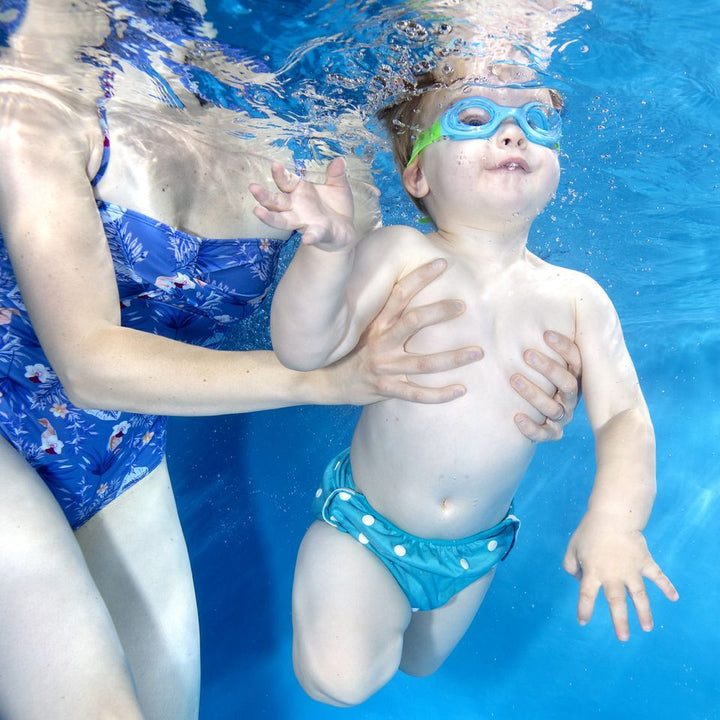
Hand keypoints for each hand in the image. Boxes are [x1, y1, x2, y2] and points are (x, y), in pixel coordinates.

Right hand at [249, 158, 358, 250]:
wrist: (344, 230)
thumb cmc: (335, 205)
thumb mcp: (338, 186)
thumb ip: (336, 175)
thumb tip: (339, 160)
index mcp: (299, 190)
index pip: (286, 181)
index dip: (280, 174)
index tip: (275, 165)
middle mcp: (296, 207)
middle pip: (276, 201)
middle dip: (264, 195)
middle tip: (253, 187)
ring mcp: (304, 221)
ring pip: (282, 220)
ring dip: (270, 218)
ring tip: (258, 212)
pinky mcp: (317, 234)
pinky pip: (312, 235)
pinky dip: (310, 236)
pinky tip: (307, 238)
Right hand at [330, 258, 482, 403]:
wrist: (325, 382)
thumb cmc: (352, 351)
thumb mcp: (364, 328)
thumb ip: (386, 313)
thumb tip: (410, 286)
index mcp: (377, 324)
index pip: (399, 294)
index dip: (419, 277)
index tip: (441, 263)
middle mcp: (381, 344)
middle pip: (413, 322)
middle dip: (440, 312)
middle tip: (463, 305)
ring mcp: (384, 368)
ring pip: (423, 363)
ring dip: (453, 358)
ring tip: (478, 352)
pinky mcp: (386, 389)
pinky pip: (416, 394)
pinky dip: (440, 395)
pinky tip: (461, 390)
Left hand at [511, 330, 580, 441]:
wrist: (536, 410)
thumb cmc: (532, 369)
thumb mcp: (537, 348)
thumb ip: (534, 327)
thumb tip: (520, 284)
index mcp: (573, 374)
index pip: (577, 360)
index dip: (564, 347)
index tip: (546, 333)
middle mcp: (570, 395)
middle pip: (568, 384)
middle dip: (548, 368)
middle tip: (526, 354)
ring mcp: (561, 415)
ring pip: (554, 408)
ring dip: (534, 394)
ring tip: (513, 378)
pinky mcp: (551, 432)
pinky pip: (546, 434)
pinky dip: (532, 428)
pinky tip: (516, 418)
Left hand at [563, 513, 678, 640]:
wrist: (612, 515)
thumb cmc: (589, 531)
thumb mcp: (572, 547)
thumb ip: (570, 565)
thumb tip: (580, 580)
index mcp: (593, 572)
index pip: (587, 595)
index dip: (584, 609)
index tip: (583, 622)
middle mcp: (613, 575)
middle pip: (616, 602)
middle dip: (620, 621)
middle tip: (623, 638)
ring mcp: (631, 569)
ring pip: (639, 596)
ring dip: (644, 612)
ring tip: (647, 627)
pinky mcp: (644, 561)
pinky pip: (658, 576)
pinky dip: (667, 586)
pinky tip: (675, 598)